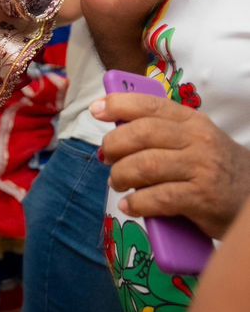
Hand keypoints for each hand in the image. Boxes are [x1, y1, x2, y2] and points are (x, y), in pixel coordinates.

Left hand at [96, 93, 249, 237]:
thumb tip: (117, 131)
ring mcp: (200, 169)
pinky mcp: (201, 198)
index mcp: (192, 121)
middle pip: (142, 134)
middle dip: (114, 145)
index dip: (119, 105)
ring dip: (122, 175)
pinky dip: (137, 203)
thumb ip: (163, 132)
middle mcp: (197, 140)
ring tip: (117, 184)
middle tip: (105, 158)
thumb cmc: (215, 167)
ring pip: (146, 165)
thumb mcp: (195, 140)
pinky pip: (158, 198)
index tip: (96, 111)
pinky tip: (130, 206)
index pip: (150, 105)